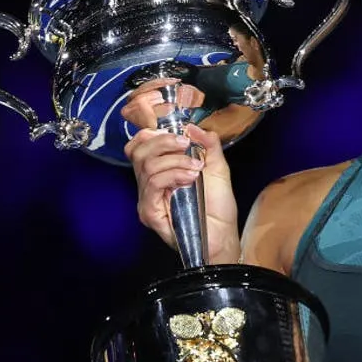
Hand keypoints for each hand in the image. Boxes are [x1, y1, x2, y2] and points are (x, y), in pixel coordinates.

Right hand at [121, 79, 238, 259]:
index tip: (177, 132)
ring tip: (196, 168)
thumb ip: (207, 144)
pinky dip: (172, 175)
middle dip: (164, 142)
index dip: (153, 133)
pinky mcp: (150, 212)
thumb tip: (192, 127)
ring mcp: (147, 199)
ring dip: (175, 161)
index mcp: (159, 171)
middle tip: (186, 145)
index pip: (139, 145)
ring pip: (147, 166)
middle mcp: (148, 184)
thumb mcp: (217, 167)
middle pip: (138, 151)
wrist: (223, 234)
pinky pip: (153, 185)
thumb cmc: (218, 206)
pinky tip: (190, 178)